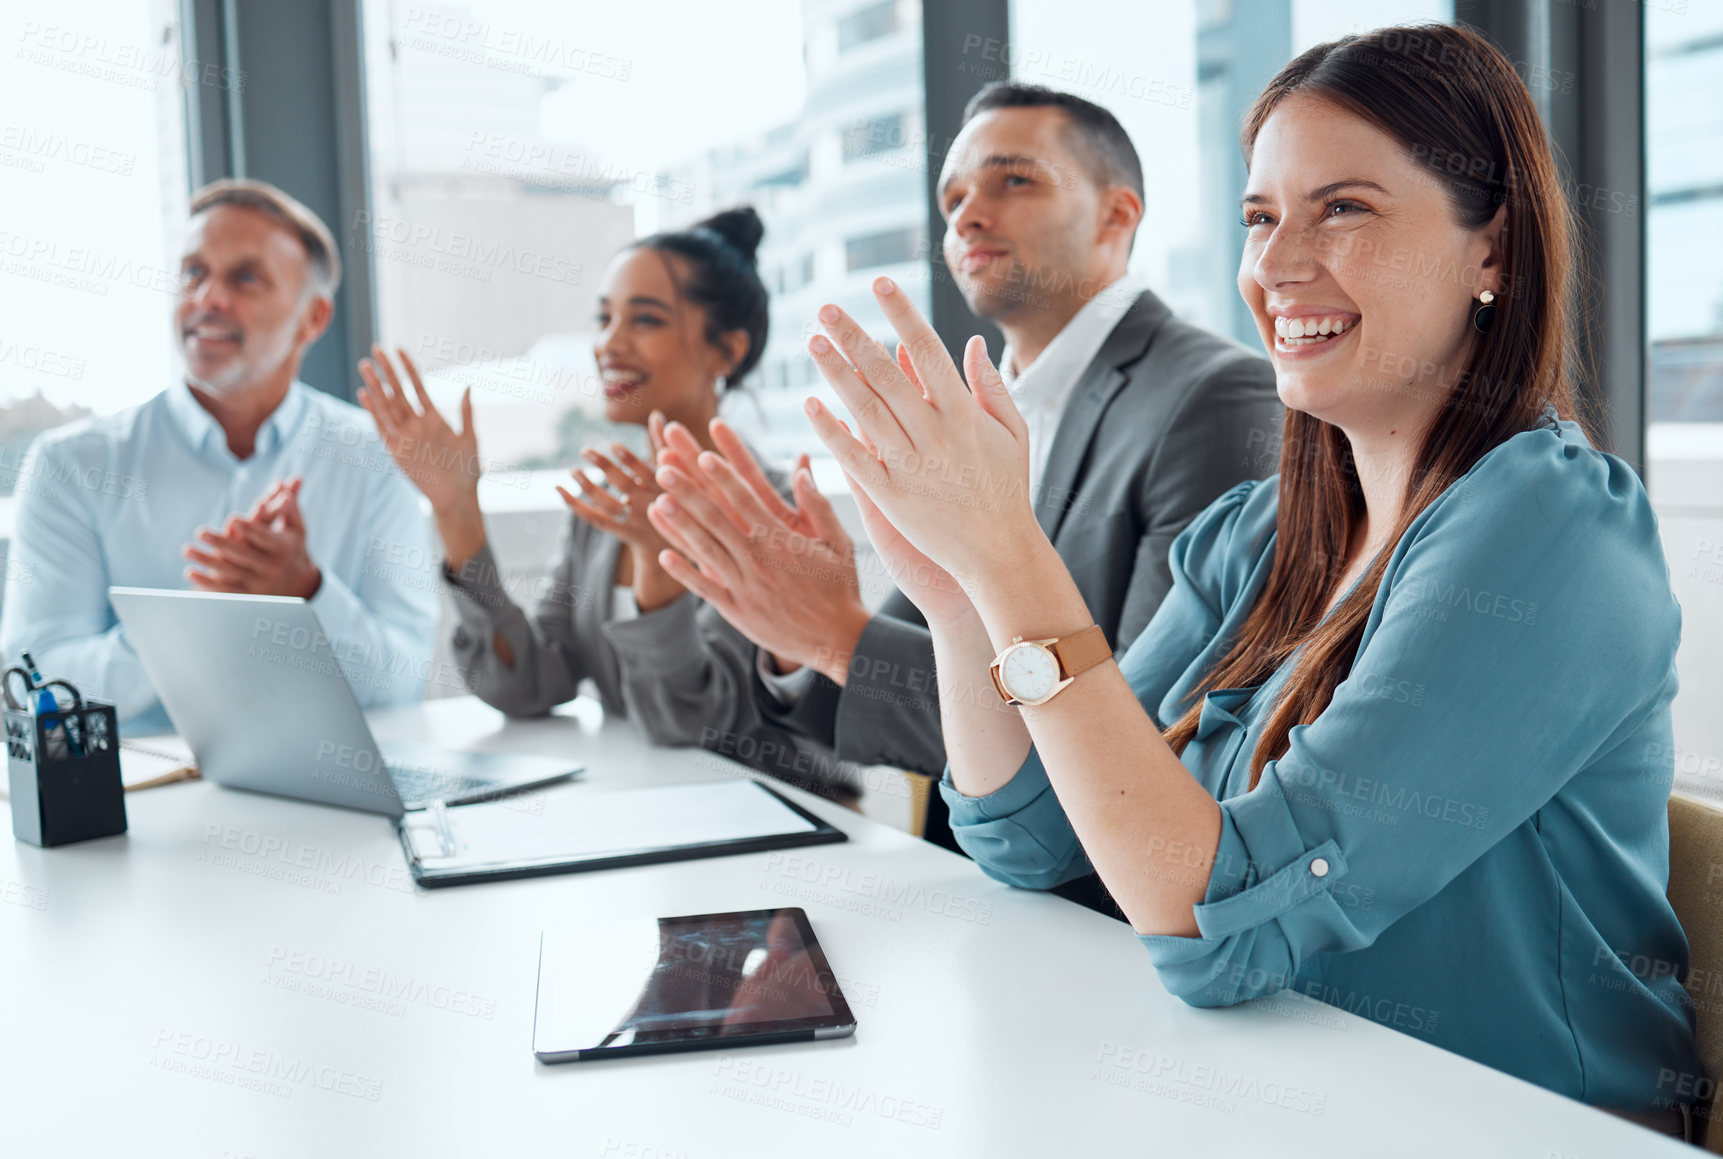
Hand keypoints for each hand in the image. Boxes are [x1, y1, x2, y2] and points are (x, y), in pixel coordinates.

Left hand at [183, 478, 321, 597]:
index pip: (264, 538)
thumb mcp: (295, 528)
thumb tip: (290, 482)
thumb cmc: (293, 549)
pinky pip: (225, 591)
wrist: (301, 586)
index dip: (249, 529)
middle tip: (200, 531)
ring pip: (230, 573)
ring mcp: (259, 584)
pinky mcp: (249, 596)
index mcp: (282, 549)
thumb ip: (290, 506)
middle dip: (221, 544)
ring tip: (187, 549)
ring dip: (207, 561)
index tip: (233, 519)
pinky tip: (190, 573)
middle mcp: (271, 567)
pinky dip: (207, 583)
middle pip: (243, 555)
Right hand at [357, 345, 480, 513]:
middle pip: (398, 392)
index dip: (408, 368)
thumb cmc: (468, 470)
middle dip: (387, 371)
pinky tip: (365, 394)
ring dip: (376, 387)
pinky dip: (373, 412)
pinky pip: (382, 428)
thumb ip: (467, 412)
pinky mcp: (396, 451)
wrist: (458, 497)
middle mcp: (416, 425)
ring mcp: (405, 437)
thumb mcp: (471, 438)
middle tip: (376, 349)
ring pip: (387, 406)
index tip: (399, 349)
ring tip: (366, 367)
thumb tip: (468, 386)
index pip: (417, 386)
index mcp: (434, 419)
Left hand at [555, 411, 674, 557]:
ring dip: (587, 485)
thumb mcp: (680, 472)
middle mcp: (649, 504)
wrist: (685, 541)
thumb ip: (662, 444)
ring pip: (605, 502)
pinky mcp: (623, 532)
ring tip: (574, 471)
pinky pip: (594, 518)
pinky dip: (574, 504)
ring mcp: (635, 520)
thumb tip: (656, 415)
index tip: (613, 445)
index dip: (628, 460)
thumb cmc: (680, 498)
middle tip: (585, 451)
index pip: (644, 472)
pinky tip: (559, 490)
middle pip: (622, 484)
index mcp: (664, 487)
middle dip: (603, 466)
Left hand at [645, 418, 871, 685]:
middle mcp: (758, 559)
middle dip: (688, 491)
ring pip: (706, 549)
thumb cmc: (839, 587)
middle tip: (665, 468)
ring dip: (679, 524)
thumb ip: (818, 506)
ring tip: (658, 502)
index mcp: (781, 540)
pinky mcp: (737, 610)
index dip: (722, 476)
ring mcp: (745, 586)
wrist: (836, 639)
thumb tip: (803, 470)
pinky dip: (684, 572)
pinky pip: (705, 588)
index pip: (745, 500)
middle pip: (716, 518)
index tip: (703, 455)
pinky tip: (663, 555)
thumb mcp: (838, 542)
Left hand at [802, 278, 1041, 586]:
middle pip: (885, 374)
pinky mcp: (890, 498)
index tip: (880, 283)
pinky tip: (811, 405)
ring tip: (813, 342)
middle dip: (854, 336)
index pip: (925, 350)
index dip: (901, 313)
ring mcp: (910, 466)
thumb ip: (990, 386)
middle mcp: (935, 434)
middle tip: (826, 307)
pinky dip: (832, 431)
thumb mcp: (1014, 433)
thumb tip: (971, 342)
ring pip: (864, 410)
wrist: (1000, 554)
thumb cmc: (1008, 491)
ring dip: (836, 374)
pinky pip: (854, 458)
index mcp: (964, 413)